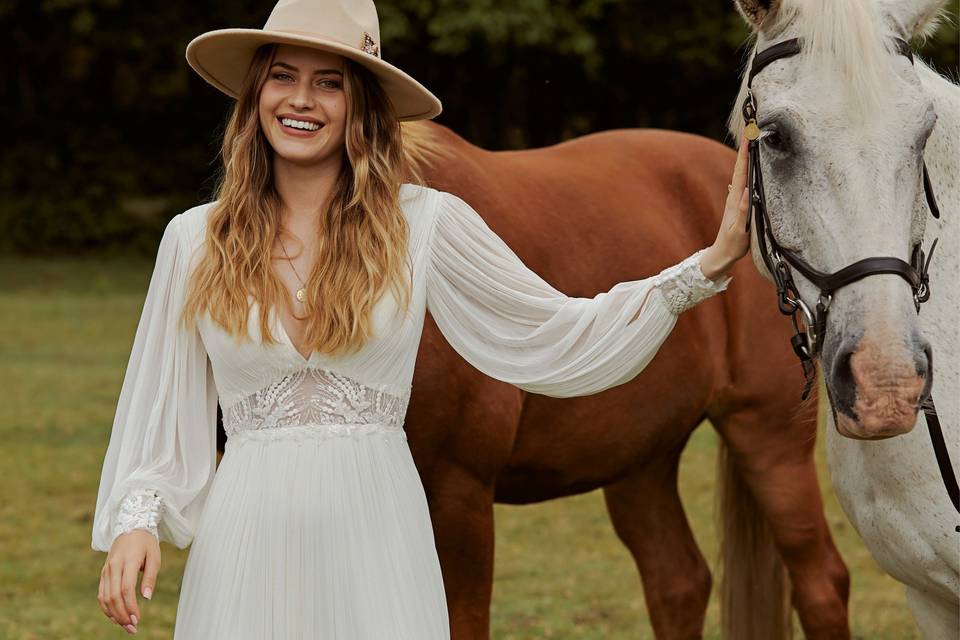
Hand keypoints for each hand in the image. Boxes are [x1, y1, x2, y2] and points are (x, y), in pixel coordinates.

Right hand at [98, 529, 160, 634]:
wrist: (131, 527)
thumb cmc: (146, 544)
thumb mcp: (155, 557)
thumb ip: (150, 577)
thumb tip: (147, 598)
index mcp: (128, 561)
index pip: (126, 588)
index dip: (130, 606)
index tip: (138, 619)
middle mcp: (113, 566)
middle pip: (113, 596)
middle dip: (122, 614)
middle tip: (133, 627)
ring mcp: (106, 570)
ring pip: (105, 597)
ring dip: (114, 614)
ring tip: (126, 625)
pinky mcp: (103, 574)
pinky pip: (101, 594)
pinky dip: (106, 608)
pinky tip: (115, 617)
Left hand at [700, 134, 750, 280]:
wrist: (722, 254)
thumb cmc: (732, 244)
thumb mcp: (739, 230)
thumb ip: (742, 211)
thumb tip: (746, 191)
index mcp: (735, 199)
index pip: (741, 172)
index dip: (745, 154)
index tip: (749, 137)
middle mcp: (735, 196)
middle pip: (741, 168)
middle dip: (746, 149)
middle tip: (751, 130)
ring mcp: (736, 199)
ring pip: (742, 174)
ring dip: (746, 157)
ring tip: (751, 142)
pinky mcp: (739, 204)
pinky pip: (744, 182)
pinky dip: (747, 170)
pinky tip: (750, 165)